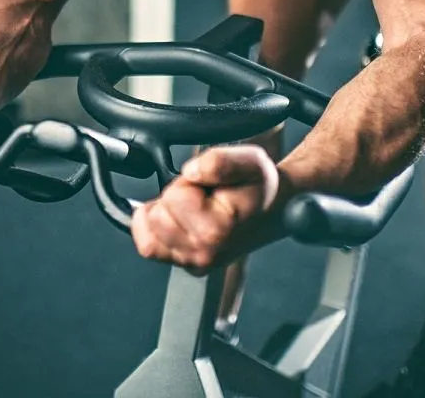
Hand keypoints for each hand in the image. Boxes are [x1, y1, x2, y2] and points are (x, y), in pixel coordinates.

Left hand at [131, 145, 283, 271]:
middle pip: (157, 217)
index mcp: (216, 231)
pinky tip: (177, 219)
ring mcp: (194, 263)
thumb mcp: (248, 160)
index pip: (173, 199)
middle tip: (202, 198)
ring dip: (167, 214)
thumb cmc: (261, 187)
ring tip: (195, 209)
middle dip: (175, 199)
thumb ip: (218, 162)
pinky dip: (153, 229)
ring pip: (148, 233)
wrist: (275, 208)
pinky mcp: (186, 264)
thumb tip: (191, 172)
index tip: (208, 186)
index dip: (187, 183)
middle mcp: (203, 254)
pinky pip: (149, 246)